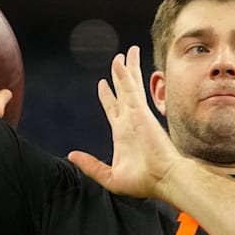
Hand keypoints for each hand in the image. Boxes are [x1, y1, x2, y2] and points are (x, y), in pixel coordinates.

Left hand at [68, 46, 182, 198]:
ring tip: (125, 53)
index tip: (103, 83)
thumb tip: (72, 155)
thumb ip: (91, 165)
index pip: (113, 108)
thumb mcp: (109, 176)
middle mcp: (130, 120)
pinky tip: (120, 62)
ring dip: (126, 68)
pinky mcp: (141, 112)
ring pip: (128, 85)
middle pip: (123, 91)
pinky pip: (130, 89)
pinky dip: (125, 75)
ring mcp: (136, 114)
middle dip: (121, 75)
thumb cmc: (143, 182)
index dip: (107, 95)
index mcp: (123, 134)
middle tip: (119, 59)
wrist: (162, 179)